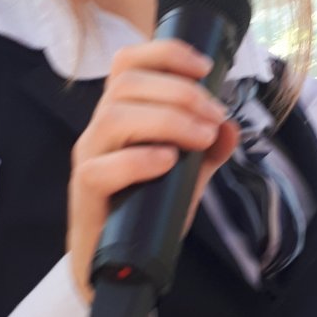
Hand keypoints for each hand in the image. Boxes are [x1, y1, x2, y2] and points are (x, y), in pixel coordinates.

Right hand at [67, 39, 239, 301]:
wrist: (115, 262)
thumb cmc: (146, 208)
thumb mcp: (187, 174)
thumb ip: (208, 150)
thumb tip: (232, 126)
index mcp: (121, 113)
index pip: (128, 63)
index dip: (165, 54)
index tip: (205, 67)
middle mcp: (99, 128)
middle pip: (126, 84)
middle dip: (179, 92)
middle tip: (215, 115)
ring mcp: (89, 158)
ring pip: (113, 117)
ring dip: (166, 120)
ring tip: (200, 138)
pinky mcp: (85, 191)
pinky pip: (103, 168)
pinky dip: (139, 160)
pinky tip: (168, 162)